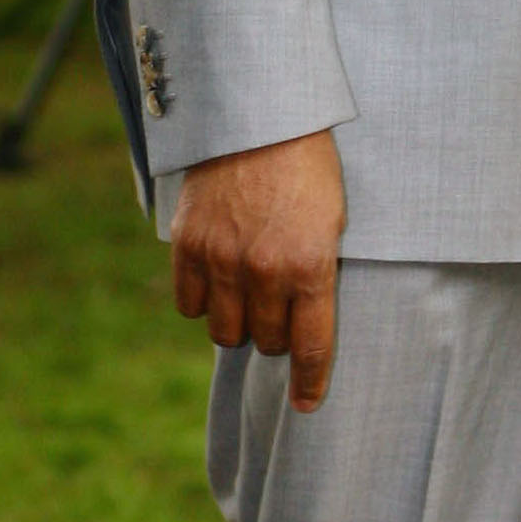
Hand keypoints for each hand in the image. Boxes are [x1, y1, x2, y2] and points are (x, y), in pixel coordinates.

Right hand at [169, 129, 345, 412]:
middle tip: (279, 313)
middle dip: (275, 336)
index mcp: (310, 266)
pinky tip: (215, 285)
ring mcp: (221, 259)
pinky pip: (188, 305)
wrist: (259, 117)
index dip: (309, 383)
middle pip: (266, 342)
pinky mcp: (188, 244)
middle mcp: (264, 271)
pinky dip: (202, 303)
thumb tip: (302, 322)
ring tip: (247, 301)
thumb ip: (317, 275)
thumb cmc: (308, 168)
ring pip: (224, 331)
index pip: (310, 347)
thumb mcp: (332, 223)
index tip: (306, 404)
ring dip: (239, 324)